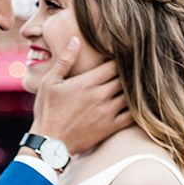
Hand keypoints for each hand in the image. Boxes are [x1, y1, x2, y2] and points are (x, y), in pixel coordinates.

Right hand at [30, 37, 132, 154]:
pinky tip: (134, 104)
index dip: (119, 58)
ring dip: (132, 89)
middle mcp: (100, 96)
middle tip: (129, 70)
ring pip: (131, 95)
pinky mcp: (110, 128)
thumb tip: (76, 39)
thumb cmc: (47, 112)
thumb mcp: (50, 83)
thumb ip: (65, 60)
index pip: (114, 64)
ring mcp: (107, 112)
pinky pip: (132, 116)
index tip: (120, 57)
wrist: (49, 145)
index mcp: (87, 82)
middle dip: (127, 73)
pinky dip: (136, 108)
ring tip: (132, 85)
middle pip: (125, 77)